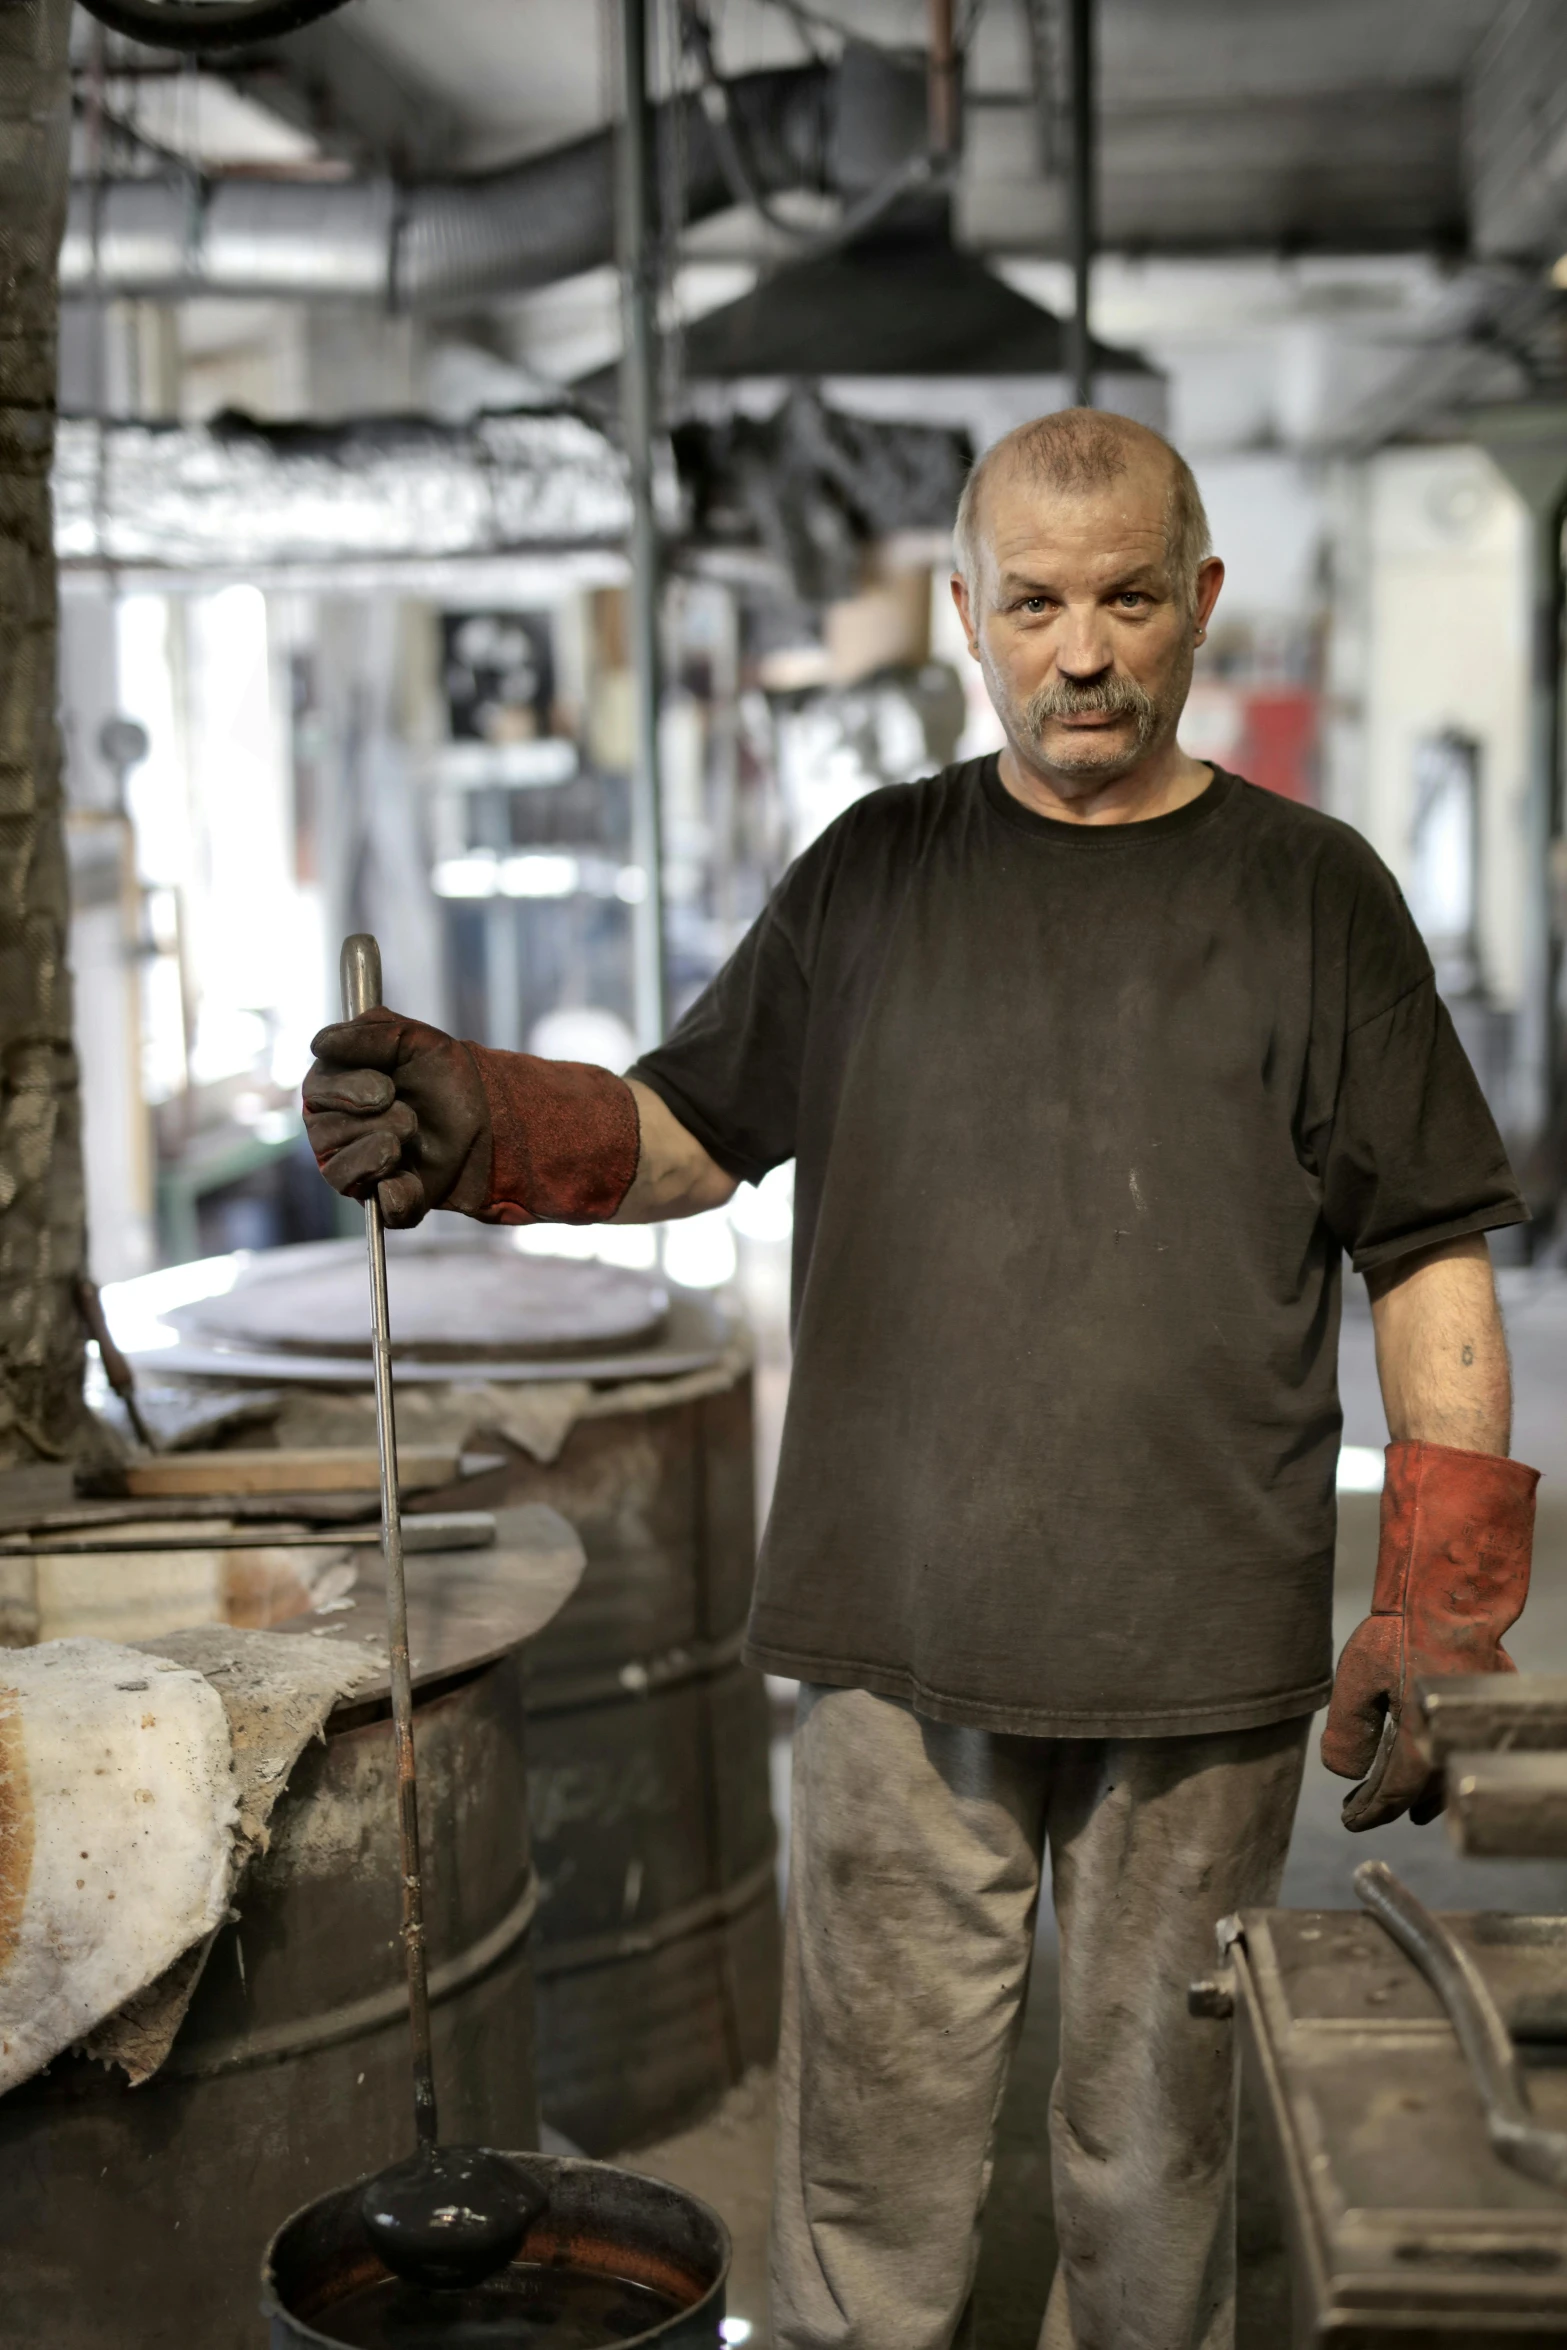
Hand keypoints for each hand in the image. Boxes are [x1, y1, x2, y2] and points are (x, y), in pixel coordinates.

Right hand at [302, 1007, 490, 1228]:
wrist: (484, 1107)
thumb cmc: (437, 1071)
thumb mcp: (411, 1038)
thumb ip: (368, 1034)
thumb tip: (320, 1045)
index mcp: (331, 1090)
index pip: (316, 1093)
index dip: (348, 1091)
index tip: (387, 1089)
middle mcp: (332, 1132)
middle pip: (325, 1136)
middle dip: (376, 1121)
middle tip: (410, 1115)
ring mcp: (355, 1170)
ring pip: (341, 1174)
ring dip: (383, 1151)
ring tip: (413, 1134)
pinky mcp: (386, 1201)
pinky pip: (379, 1210)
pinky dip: (398, 1196)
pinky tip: (412, 1178)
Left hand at [1322, 1440, 1537, 1830]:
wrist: (1450, 1594)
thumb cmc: (1402, 1631)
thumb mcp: (1356, 1681)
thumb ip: (1348, 1732)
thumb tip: (1344, 1772)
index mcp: (1420, 1743)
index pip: (1392, 1795)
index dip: (1370, 1812)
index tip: (1352, 1821)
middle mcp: (1450, 1741)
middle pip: (1425, 1791)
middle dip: (1399, 1806)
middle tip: (1376, 1813)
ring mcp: (1470, 1720)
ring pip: (1448, 1770)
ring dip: (1427, 1788)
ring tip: (1410, 1801)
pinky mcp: (1482, 1697)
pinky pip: (1462, 1743)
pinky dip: (1445, 1756)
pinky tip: (1435, 1750)